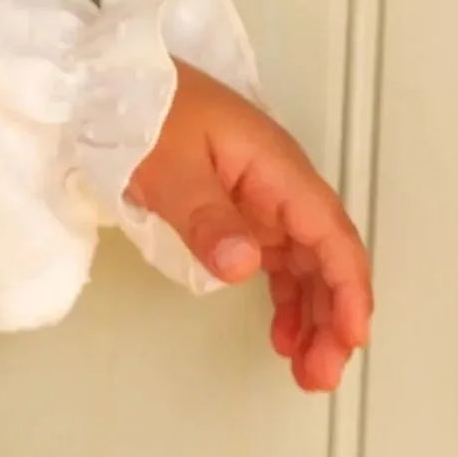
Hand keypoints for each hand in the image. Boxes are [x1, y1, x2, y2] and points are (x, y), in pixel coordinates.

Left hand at [124, 61, 372, 393]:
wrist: (107, 82)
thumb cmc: (140, 110)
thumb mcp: (168, 166)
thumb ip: (206, 217)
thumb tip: (244, 266)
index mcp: (275, 167)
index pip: (329, 234)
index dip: (347, 288)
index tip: (350, 336)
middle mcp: (278, 184)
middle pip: (325, 257)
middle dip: (333, 317)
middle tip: (321, 374)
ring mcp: (261, 198)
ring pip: (306, 265)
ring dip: (314, 316)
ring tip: (307, 368)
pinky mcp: (240, 209)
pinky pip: (279, 261)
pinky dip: (286, 299)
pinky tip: (282, 334)